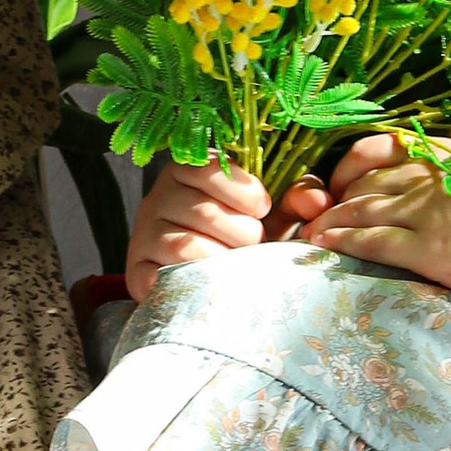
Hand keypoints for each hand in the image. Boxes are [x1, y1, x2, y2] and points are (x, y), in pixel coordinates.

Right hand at [123, 159, 329, 301]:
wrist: (201, 280)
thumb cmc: (240, 235)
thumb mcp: (271, 211)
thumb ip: (297, 197)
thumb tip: (315, 202)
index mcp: (187, 169)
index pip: (210, 168)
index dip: (246, 193)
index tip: (263, 209)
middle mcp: (158, 196)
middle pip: (204, 212)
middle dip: (243, 234)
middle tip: (253, 246)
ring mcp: (143, 234)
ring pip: (186, 245)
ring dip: (224, 260)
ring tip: (238, 265)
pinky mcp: (136, 270)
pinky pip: (165, 274)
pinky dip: (196, 280)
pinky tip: (214, 283)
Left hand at [302, 133, 450, 305]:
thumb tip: (430, 189)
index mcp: (450, 159)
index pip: (384, 151)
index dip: (352, 168)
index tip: (340, 185)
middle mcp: (435, 179)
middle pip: (366, 183)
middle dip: (335, 199)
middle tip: (317, 216)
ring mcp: (431, 214)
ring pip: (362, 210)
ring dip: (331, 220)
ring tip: (311, 232)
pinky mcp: (431, 250)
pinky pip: (373, 242)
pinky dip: (343, 241)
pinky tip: (325, 244)